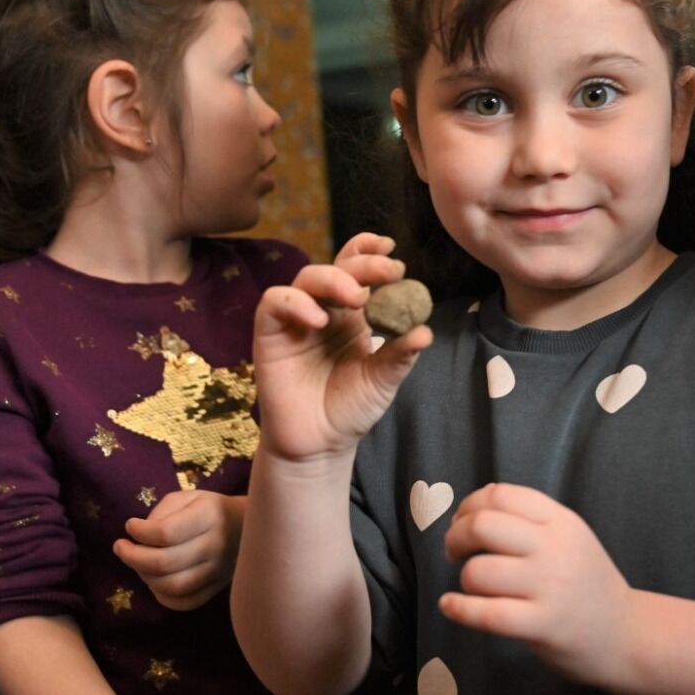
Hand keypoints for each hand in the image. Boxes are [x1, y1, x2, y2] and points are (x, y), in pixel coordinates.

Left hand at [114, 491, 245, 610]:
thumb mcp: (188, 497)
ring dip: (145, 577)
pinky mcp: (218, 587)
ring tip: (137, 563)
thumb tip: (139, 537)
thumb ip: (162, 512)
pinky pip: (186, 602)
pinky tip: (154, 581)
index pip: (165, 532)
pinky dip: (163, 596)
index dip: (139, 532)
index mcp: (209, 515)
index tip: (130, 526)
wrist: (251, 527)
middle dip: (132, 557)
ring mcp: (219, 570)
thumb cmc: (211, 509)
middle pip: (165, 562)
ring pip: (173, 586)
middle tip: (121, 547)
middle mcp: (216, 545)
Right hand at [251, 233, 431, 462]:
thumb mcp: (382, 381)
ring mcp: (296, 320)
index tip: (392, 249)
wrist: (319, 445)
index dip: (370, 251)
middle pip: (338, 268)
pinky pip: (275, 302)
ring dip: (334, 279)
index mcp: (353, 315)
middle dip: (364, 264)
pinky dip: (296, 302)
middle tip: (390, 271)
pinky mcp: (269, 334)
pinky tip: (319, 319)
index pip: (357, 269)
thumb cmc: (349, 409)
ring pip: (307, 278)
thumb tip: (425, 331)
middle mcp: (325, 310)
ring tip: (357, 297)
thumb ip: (400, 355)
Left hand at [440, 483, 633, 687]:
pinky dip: (458, 609)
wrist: (626, 635)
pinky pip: (485, 614)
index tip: (462, 522)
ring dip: (464, 579)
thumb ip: (532, 518)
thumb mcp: (571, 538)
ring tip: (472, 587)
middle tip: (455, 553)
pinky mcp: (543, 625)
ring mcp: (550, 587)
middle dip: (455, 537)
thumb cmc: (587, 586)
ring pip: (478, 571)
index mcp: (562, 522)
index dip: (469, 506)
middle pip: (483, 525)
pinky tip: (450, 606)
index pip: (501, 495)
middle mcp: (556, 549)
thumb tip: (481, 499)